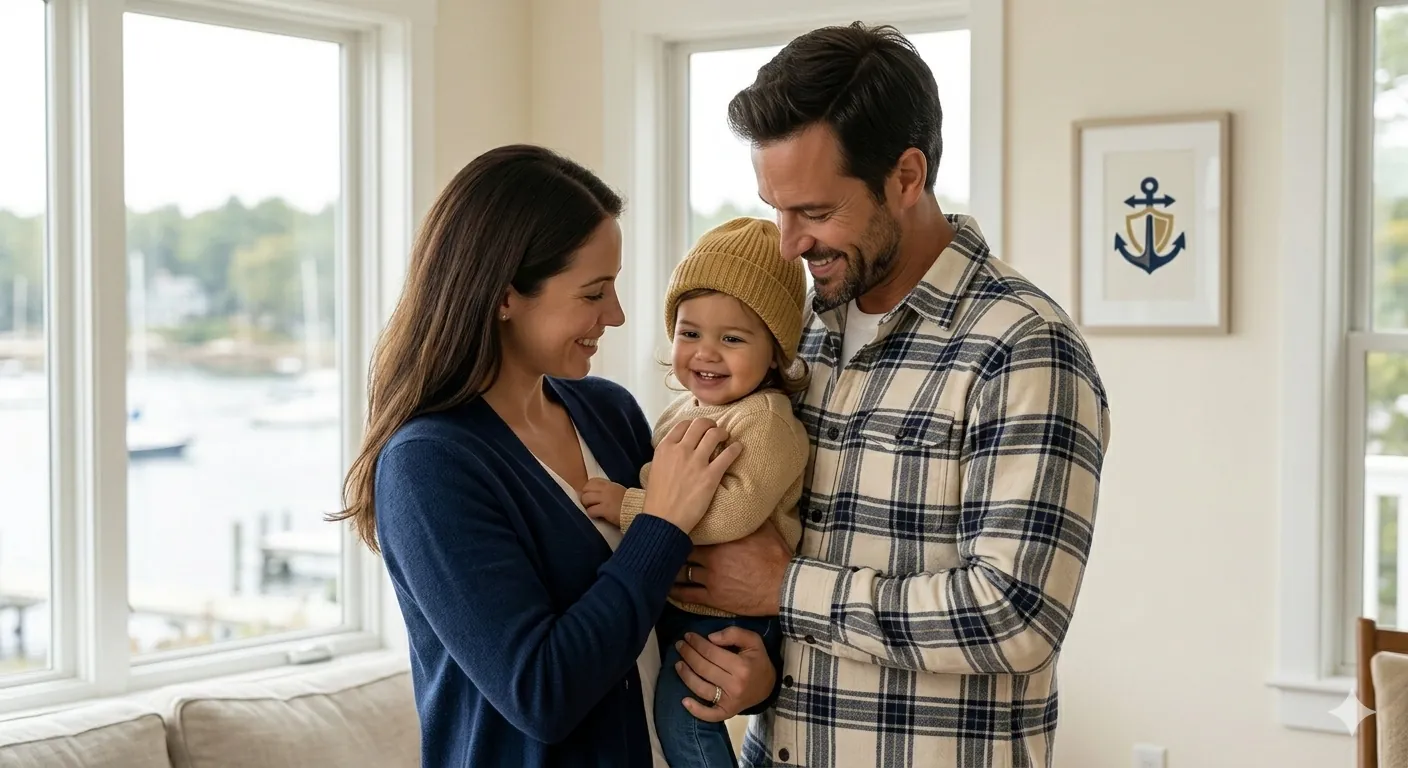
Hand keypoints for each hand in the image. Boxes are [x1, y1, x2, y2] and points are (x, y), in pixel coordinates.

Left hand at [580, 478, 624, 525]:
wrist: (638, 511)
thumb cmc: (628, 503)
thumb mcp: (618, 491)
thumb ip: (606, 490)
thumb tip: (592, 493)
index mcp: (609, 484)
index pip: (591, 482)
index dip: (588, 489)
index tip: (591, 496)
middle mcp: (606, 489)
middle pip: (585, 489)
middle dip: (585, 497)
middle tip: (590, 504)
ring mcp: (605, 499)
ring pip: (586, 499)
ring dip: (587, 506)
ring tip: (593, 510)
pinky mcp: (605, 509)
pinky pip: (591, 511)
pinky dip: (592, 514)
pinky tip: (598, 516)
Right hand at [642, 418, 741, 533]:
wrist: (663, 520)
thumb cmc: (658, 499)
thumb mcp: (655, 468)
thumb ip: (667, 455)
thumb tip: (677, 448)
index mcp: (665, 448)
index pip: (683, 424)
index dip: (694, 423)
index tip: (699, 428)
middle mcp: (681, 450)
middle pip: (700, 424)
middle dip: (710, 424)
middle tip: (715, 429)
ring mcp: (696, 462)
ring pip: (714, 434)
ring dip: (722, 432)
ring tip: (726, 436)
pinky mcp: (711, 476)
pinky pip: (728, 454)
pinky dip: (735, 448)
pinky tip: (738, 448)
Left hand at [671, 520, 791, 615]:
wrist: (784, 585)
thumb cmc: (775, 556)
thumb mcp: (762, 529)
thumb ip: (745, 517)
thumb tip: (740, 501)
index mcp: (720, 542)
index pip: (691, 533)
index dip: (681, 530)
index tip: (674, 528)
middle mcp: (711, 560)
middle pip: (682, 552)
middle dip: (673, 549)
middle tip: (663, 547)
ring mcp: (711, 580)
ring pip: (682, 574)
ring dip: (671, 570)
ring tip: (662, 566)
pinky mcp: (714, 598)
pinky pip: (688, 595)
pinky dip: (675, 592)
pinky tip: (667, 588)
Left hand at [673, 627, 775, 720]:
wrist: (768, 687)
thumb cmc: (758, 661)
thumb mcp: (753, 641)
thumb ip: (734, 634)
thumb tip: (710, 638)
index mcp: (742, 666)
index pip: (711, 653)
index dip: (697, 643)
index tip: (688, 636)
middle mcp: (734, 685)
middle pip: (704, 669)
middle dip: (688, 655)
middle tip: (679, 646)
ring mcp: (730, 701)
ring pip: (701, 688)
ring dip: (686, 676)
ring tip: (678, 664)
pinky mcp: (727, 712)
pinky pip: (710, 714)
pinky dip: (696, 710)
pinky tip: (684, 701)